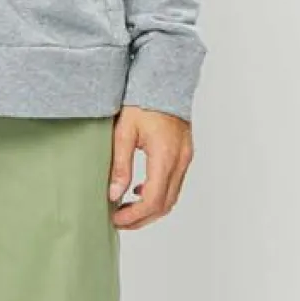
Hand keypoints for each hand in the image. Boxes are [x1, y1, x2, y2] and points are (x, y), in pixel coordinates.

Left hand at [108, 105, 192, 230]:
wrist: (163, 80)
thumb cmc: (142, 101)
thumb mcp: (124, 132)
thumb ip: (119, 165)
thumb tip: (114, 194)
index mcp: (165, 156)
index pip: (153, 200)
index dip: (134, 216)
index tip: (116, 219)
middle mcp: (180, 160)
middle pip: (165, 204)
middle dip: (141, 218)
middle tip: (119, 221)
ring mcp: (185, 158)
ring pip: (172, 197)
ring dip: (150, 209)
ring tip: (126, 209)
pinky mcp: (184, 154)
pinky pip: (174, 184)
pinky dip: (158, 195)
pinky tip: (140, 191)